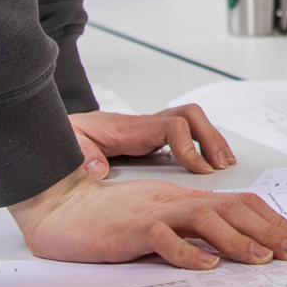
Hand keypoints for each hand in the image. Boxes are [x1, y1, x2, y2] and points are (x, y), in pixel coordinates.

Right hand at [8, 171, 286, 269]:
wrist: (60, 208)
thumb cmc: (106, 219)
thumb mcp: (158, 221)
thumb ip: (190, 230)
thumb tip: (227, 249)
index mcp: (185, 199)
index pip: (239, 203)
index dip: (273, 220)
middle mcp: (176, 201)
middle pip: (233, 207)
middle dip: (271, 229)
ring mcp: (154, 213)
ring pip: (205, 218)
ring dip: (238, 239)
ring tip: (263, 258)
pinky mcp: (131, 230)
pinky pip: (163, 238)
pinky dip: (187, 252)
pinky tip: (207, 264)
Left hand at [69, 105, 236, 177]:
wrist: (60, 129)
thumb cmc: (66, 136)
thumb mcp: (68, 144)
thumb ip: (81, 155)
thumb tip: (97, 169)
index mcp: (129, 128)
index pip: (172, 126)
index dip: (190, 147)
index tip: (199, 169)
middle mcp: (144, 126)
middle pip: (190, 116)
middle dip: (211, 139)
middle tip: (222, 165)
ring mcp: (149, 131)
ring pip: (192, 123)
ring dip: (212, 140)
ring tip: (226, 164)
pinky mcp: (150, 140)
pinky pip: (185, 135)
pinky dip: (202, 146)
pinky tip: (209, 165)